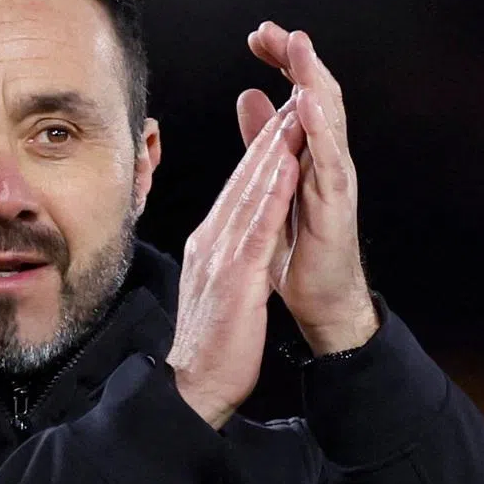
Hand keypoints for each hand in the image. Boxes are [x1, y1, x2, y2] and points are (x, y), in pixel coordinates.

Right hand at [167, 102, 303, 428]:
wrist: (192, 386)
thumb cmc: (209, 344)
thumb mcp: (217, 291)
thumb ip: (223, 260)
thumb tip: (230, 244)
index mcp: (210, 245)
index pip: (239, 192)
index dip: (261, 154)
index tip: (281, 123)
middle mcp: (211, 242)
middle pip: (243, 182)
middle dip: (268, 138)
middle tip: (290, 97)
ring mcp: (219, 257)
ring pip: (250, 194)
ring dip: (272, 151)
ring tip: (292, 114)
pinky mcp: (234, 277)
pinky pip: (256, 226)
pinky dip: (271, 192)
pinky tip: (285, 165)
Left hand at [240, 21, 378, 353]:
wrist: (320, 300)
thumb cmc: (299, 248)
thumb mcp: (273, 187)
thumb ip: (264, 143)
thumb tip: (251, 97)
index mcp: (308, 154)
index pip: (297, 95)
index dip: (282, 64)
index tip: (259, 36)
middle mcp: (325, 160)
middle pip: (315, 96)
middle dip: (297, 60)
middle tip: (275, 30)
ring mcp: (333, 180)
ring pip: (328, 120)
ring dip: (312, 80)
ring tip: (298, 46)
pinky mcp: (335, 205)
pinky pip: (328, 160)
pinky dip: (318, 129)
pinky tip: (304, 104)